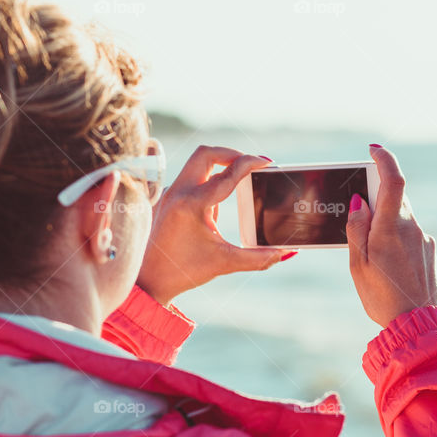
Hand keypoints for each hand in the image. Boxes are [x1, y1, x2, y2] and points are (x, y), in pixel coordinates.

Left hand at [136, 145, 293, 305]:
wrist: (149, 282)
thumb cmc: (184, 272)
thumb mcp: (225, 263)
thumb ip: (259, 257)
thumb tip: (287, 252)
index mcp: (191, 205)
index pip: (227, 174)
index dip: (250, 164)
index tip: (267, 162)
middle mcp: (176, 194)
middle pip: (206, 154)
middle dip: (231, 154)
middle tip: (250, 164)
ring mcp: (168, 195)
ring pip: (195, 165)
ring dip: (218, 169)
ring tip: (236, 190)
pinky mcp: (165, 200)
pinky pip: (188, 181)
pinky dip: (205, 184)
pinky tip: (214, 207)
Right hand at [346, 145, 436, 327]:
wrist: (419, 327)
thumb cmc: (382, 298)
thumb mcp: (357, 265)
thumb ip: (357, 230)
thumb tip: (359, 202)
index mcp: (390, 229)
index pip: (393, 180)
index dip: (384, 159)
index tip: (374, 149)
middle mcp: (412, 229)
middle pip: (394, 199)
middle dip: (375, 198)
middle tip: (357, 213)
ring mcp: (425, 240)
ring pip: (401, 218)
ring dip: (384, 224)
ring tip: (370, 252)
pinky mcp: (431, 252)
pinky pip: (410, 235)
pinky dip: (395, 240)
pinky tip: (388, 266)